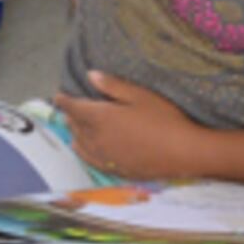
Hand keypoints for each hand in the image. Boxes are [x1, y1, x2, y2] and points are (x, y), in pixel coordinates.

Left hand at [61, 70, 202, 181]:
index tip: (59, 95)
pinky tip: (84, 148)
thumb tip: (90, 75)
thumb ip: (112, 86)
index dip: (65, 100)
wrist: (184, 152)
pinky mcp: (116, 169)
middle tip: (70, 107)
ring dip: (75, 133)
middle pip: (75, 126)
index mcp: (101, 117)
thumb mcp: (139, 95)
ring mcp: (106, 156)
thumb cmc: (165, 119)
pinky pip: (90, 160)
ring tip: (74, 126)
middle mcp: (98, 139)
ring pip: (80, 144)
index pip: (74, 108)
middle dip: (71, 115)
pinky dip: (83, 151)